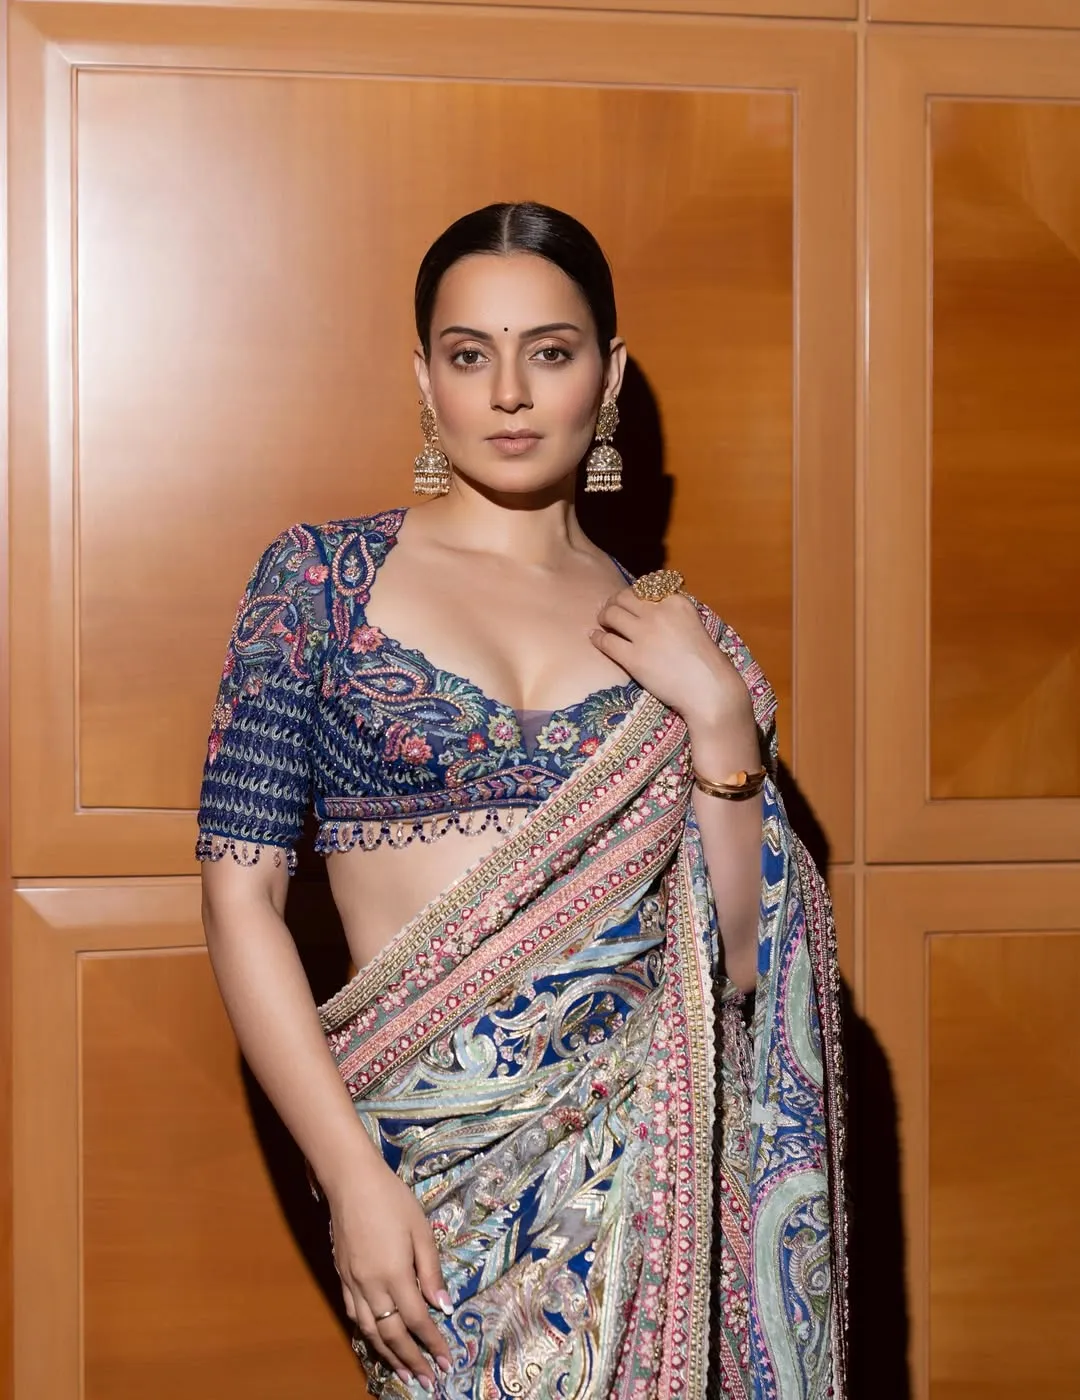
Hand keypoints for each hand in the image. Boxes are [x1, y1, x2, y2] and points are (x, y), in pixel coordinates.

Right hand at [329, 1160, 452, 1389]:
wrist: (350, 1182)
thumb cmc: (392, 1200)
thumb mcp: (421, 1229)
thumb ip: (432, 1270)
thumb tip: (443, 1306)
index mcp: (395, 1274)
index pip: (418, 1320)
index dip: (433, 1343)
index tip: (447, 1361)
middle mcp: (371, 1286)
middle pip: (393, 1334)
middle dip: (412, 1359)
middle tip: (428, 1379)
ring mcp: (353, 1283)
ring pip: (370, 1331)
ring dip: (388, 1354)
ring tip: (403, 1370)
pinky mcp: (342, 1277)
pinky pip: (354, 1315)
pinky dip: (367, 1333)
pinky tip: (376, 1339)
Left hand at [591, 587, 751, 729]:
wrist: (708, 689)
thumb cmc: (706, 661)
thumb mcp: (694, 623)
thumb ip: (673, 612)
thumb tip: (650, 607)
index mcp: (676, 601)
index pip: (646, 587)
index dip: (634, 594)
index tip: (630, 601)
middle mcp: (658, 612)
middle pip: (624, 597)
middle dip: (614, 601)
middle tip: (611, 610)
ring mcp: (644, 634)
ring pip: (611, 614)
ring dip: (604, 616)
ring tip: (603, 623)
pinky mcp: (633, 657)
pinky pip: (606, 641)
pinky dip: (597, 637)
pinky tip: (595, 637)